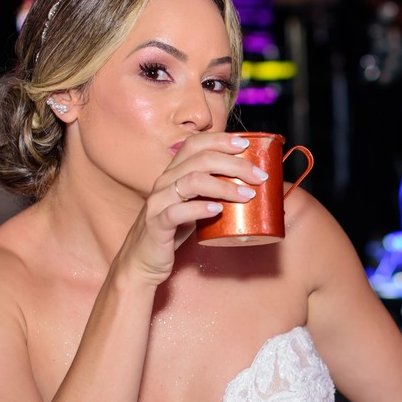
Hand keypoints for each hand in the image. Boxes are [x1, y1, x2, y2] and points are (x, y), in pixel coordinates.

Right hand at [116, 133, 267, 283]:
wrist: (142, 261)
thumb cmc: (171, 231)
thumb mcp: (191, 205)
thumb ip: (209, 191)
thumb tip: (246, 184)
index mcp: (172, 174)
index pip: (194, 144)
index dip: (220, 140)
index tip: (245, 145)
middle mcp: (164, 182)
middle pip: (200, 160)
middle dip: (234, 165)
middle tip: (259, 176)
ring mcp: (158, 203)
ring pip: (191, 181)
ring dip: (224, 186)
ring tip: (247, 195)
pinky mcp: (156, 225)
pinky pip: (177, 212)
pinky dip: (199, 209)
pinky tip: (218, 210)